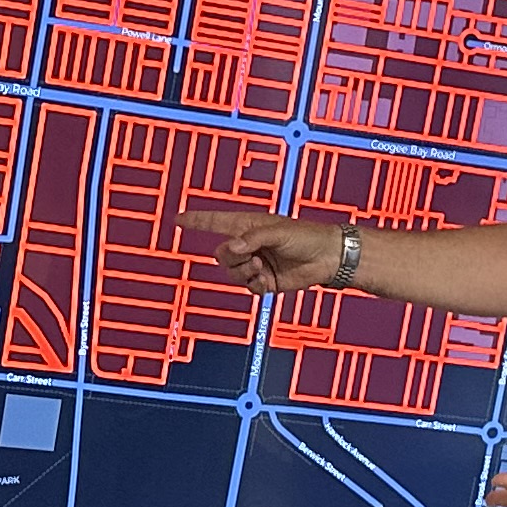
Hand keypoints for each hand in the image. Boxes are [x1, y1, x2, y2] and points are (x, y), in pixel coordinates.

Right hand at [180, 209, 340, 291]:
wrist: (328, 258)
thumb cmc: (307, 236)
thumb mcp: (277, 231)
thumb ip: (252, 239)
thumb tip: (233, 249)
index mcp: (249, 225)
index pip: (216, 221)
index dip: (196, 220)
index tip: (177, 219)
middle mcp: (249, 244)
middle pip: (221, 255)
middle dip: (232, 258)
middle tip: (251, 256)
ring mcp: (256, 263)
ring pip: (231, 273)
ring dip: (243, 273)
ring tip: (262, 268)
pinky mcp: (265, 280)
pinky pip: (247, 287)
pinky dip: (254, 285)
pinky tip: (268, 281)